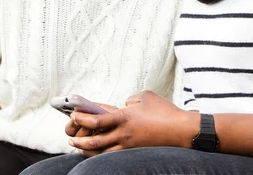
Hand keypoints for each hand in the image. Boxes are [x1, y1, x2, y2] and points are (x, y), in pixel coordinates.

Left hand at [68, 91, 198, 156]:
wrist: (181, 130)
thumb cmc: (165, 111)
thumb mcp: (145, 96)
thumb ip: (130, 99)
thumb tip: (123, 105)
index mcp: (124, 117)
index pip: (96, 121)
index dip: (82, 119)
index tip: (73, 115)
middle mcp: (124, 134)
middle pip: (95, 142)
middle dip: (79, 140)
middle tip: (71, 138)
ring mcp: (129, 146)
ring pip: (102, 153)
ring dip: (88, 151)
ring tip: (80, 147)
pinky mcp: (135, 152)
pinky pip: (113, 156)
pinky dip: (102, 155)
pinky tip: (98, 152)